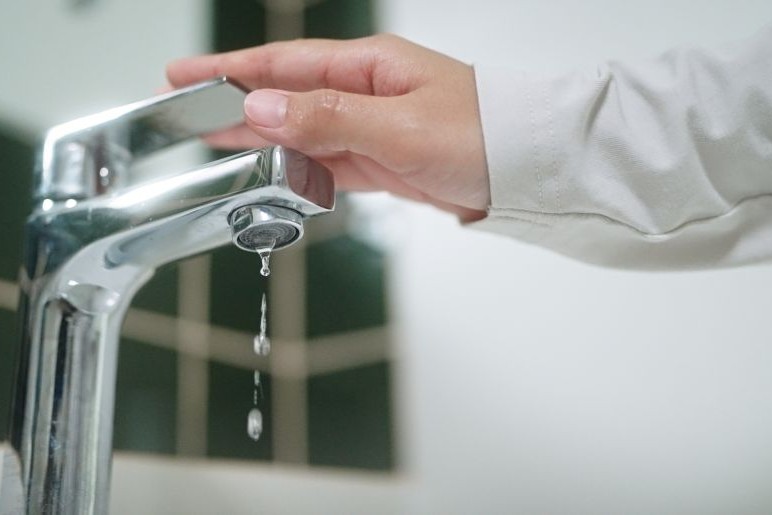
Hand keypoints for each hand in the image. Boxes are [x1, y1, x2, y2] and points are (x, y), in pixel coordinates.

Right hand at [167, 34, 488, 219]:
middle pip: (285, 97)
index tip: (185, 75)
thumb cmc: (482, 135)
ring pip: (302, 133)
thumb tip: (261, 108)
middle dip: (234, 103)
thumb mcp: (398, 127)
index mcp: (367, 68)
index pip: (283, 64)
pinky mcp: (383, 162)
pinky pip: (329, 163)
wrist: (527, 172)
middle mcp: (365, 94)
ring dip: (261, 140)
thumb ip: (327, 120)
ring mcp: (372, 129)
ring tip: (215, 143)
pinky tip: (275, 173)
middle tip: (185, 112)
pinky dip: (299, 170)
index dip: (230, 70)